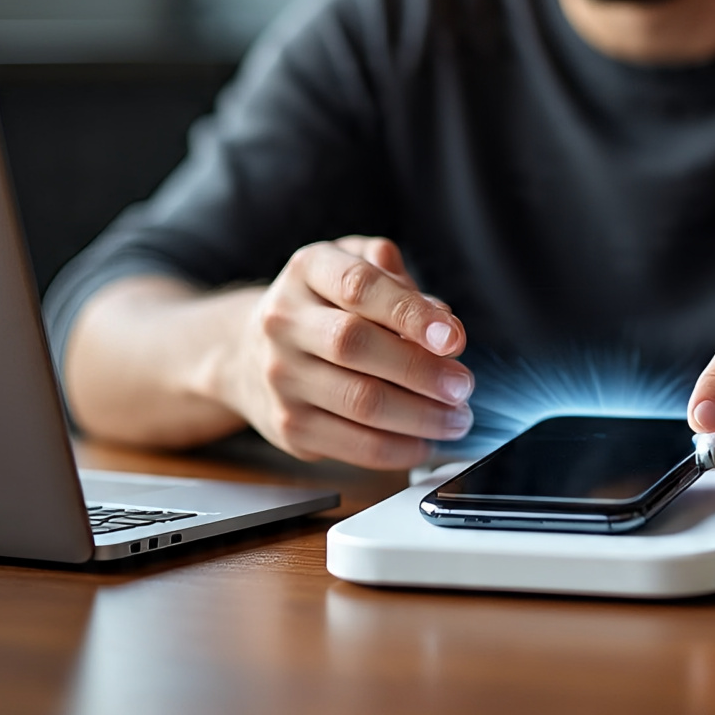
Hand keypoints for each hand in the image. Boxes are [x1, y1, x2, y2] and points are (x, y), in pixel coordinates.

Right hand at [217, 236, 473, 470]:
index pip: (360, 286)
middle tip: (463, 385)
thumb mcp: (356, 265)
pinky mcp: (289, 425)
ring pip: (359, 401)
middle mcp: (285, 321)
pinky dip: (399, 449)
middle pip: (356, 345)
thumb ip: (400, 280)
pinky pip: (352, 445)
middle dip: (421, 370)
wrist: (251, 351)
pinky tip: (426, 441)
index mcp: (308, 270)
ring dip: (420, 416)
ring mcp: (282, 376)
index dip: (410, 312)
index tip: (453, 337)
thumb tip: (443, 319)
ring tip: (457, 417)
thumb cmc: (324, 303)